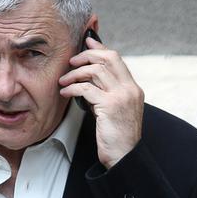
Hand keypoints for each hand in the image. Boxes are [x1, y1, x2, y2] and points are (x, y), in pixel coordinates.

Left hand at [59, 35, 143, 168]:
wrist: (124, 156)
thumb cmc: (117, 137)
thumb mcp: (115, 110)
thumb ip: (107, 93)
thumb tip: (89, 79)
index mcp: (132, 89)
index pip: (116, 59)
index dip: (100, 47)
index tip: (88, 41)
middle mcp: (129, 89)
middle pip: (108, 57)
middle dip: (87, 55)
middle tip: (72, 61)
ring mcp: (121, 96)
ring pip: (96, 70)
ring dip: (75, 73)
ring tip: (64, 80)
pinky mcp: (110, 106)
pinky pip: (86, 88)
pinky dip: (72, 88)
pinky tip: (65, 93)